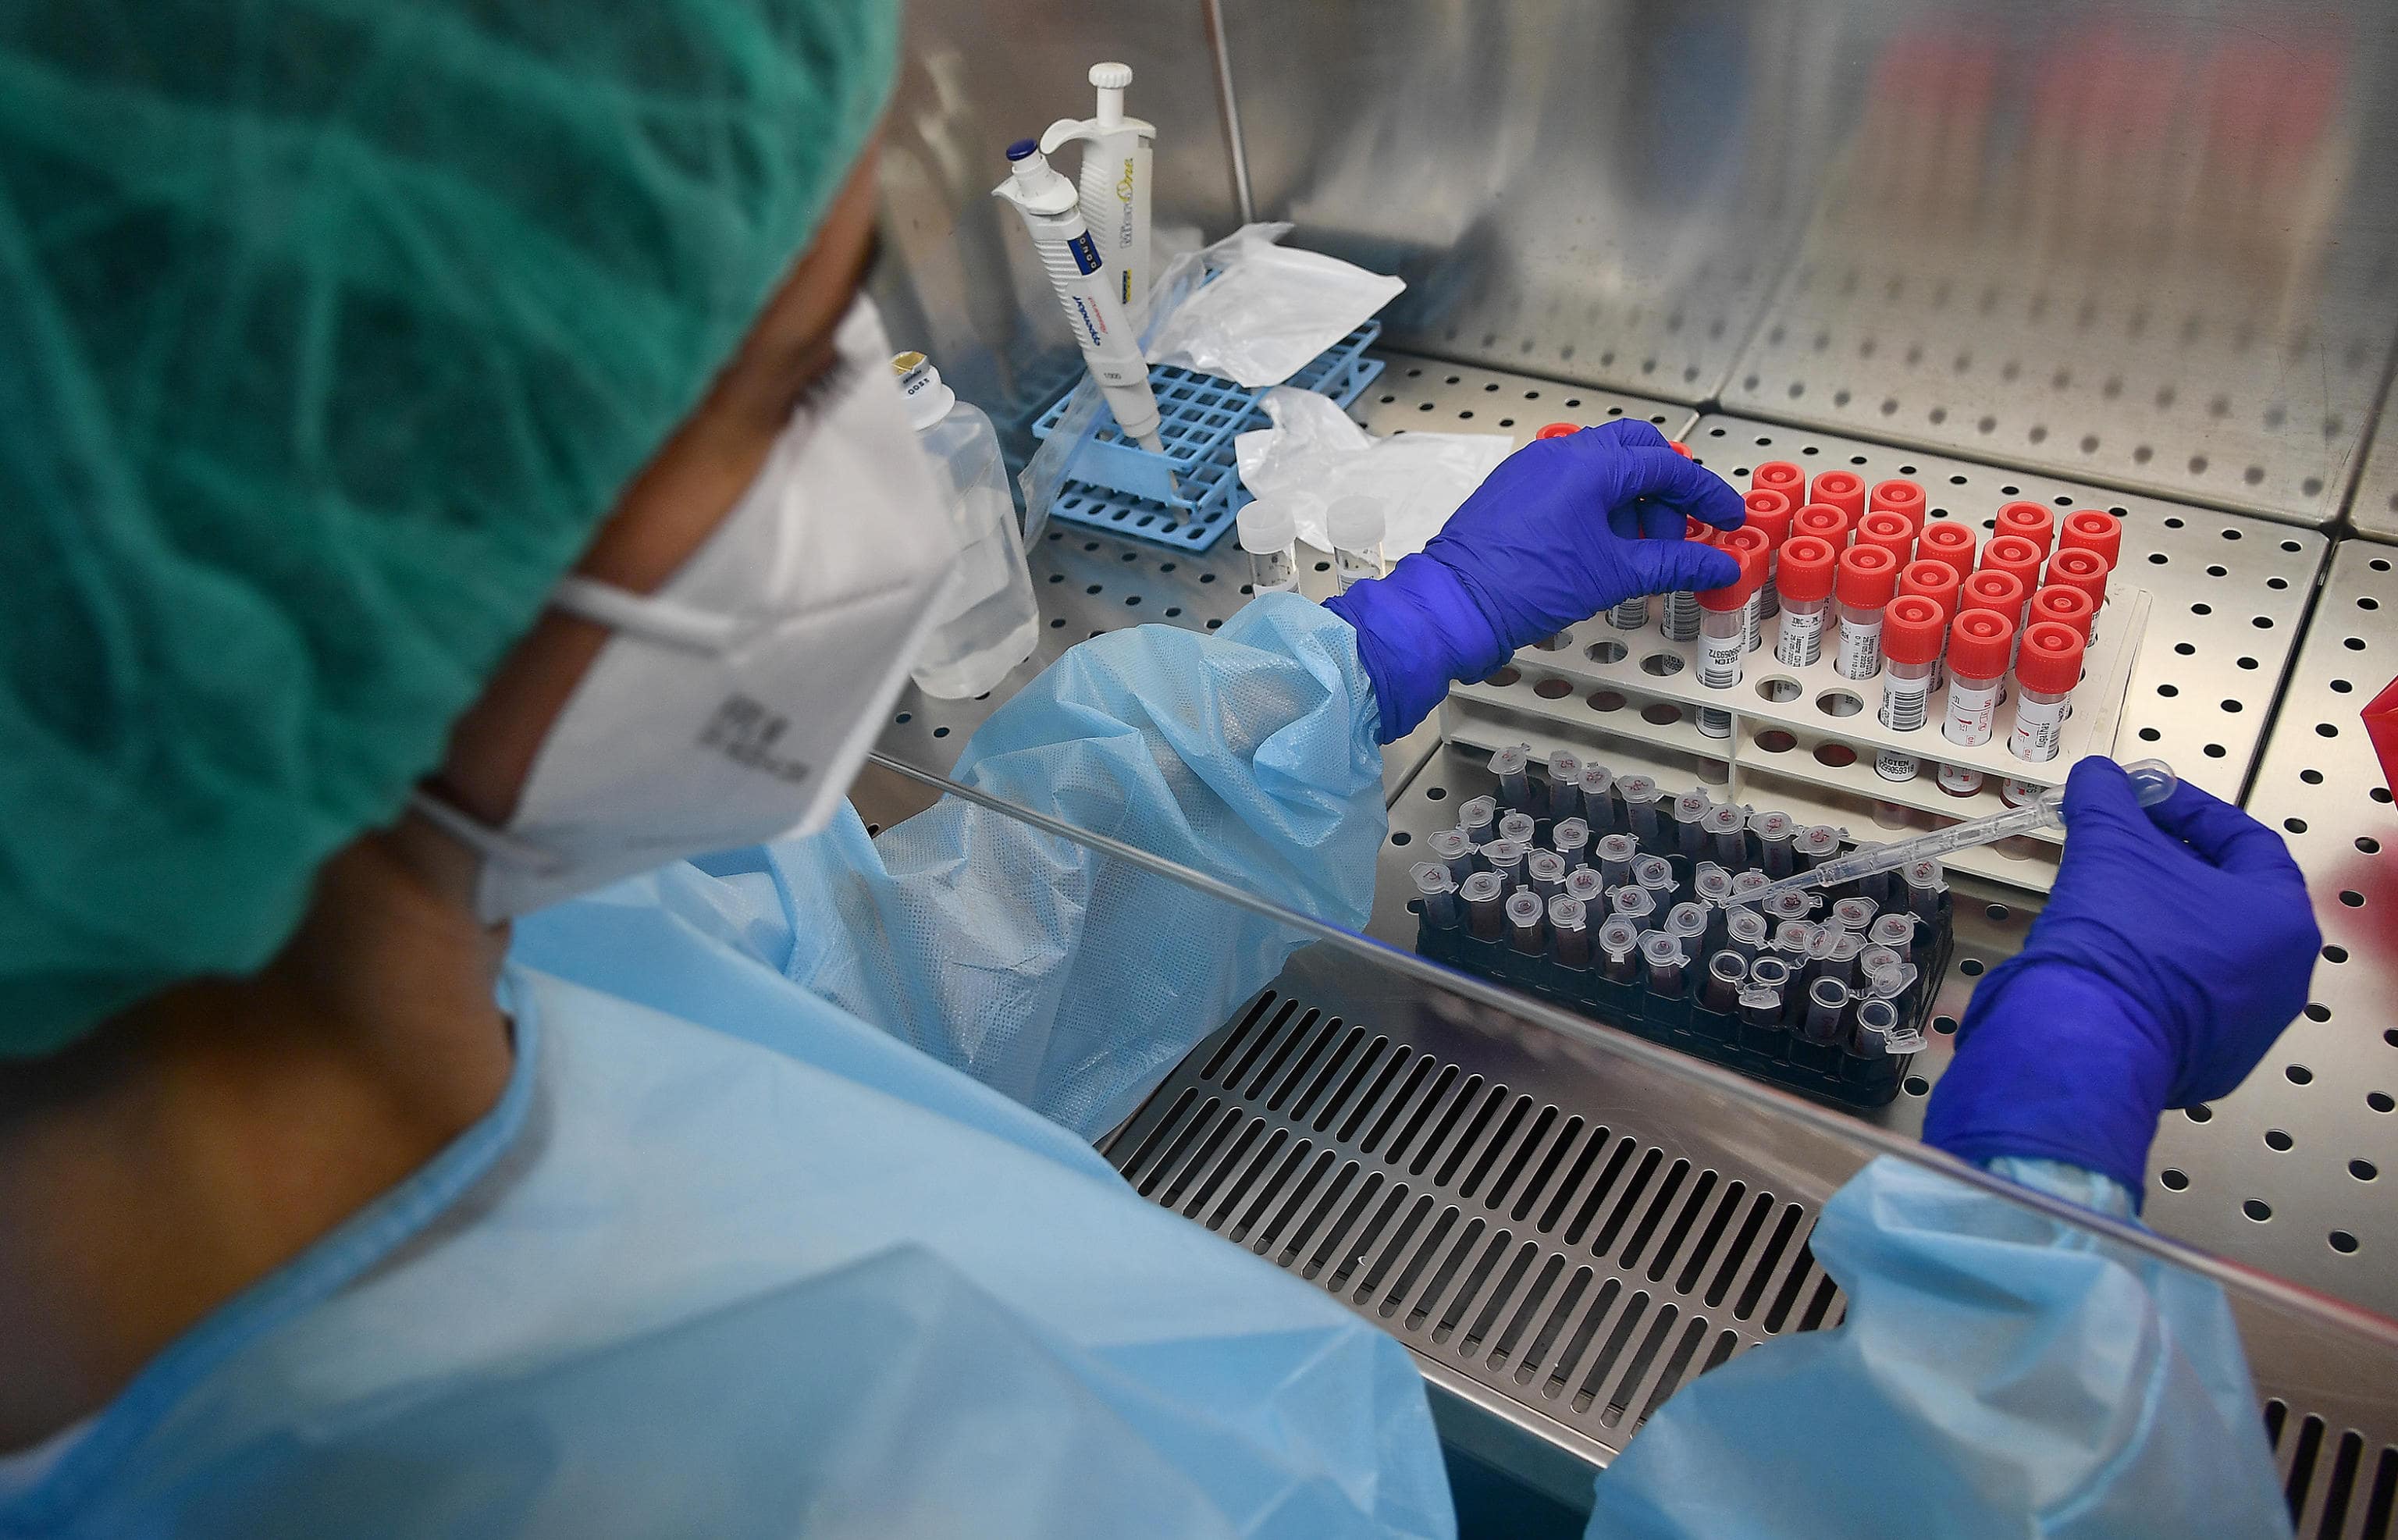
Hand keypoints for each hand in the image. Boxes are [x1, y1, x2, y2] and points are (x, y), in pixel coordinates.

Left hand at [1323, 420, 1743, 740]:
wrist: (1454, 606)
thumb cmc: (1521, 585)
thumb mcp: (1612, 575)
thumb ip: (1672, 563)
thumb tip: (1717, 564)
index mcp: (1590, 464)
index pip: (1667, 465)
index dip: (1704, 493)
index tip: (1725, 518)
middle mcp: (1560, 454)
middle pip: (1635, 450)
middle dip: (1665, 489)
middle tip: (1676, 533)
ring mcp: (1533, 468)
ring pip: (1602, 467)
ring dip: (1631, 501)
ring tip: (1636, 553)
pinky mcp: (1514, 489)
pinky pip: (1570, 484)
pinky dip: (1597, 507)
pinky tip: (1601, 550)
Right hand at [1923, 757, 2318, 1194]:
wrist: (2086, 1042)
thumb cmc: (2119, 941)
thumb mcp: (2109, 847)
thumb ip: (2107, 798)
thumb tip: (2099, 777)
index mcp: (2281, 920)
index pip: (2247, 841)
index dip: (2190, 808)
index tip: (2144, 798)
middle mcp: (2281, 977)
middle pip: (2228, 899)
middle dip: (2171, 862)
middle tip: (2121, 842)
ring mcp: (2249, 1028)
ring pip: (2206, 951)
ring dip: (2161, 917)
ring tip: (2108, 896)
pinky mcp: (2207, 1064)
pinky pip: (2184, 999)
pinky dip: (2153, 968)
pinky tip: (2110, 954)